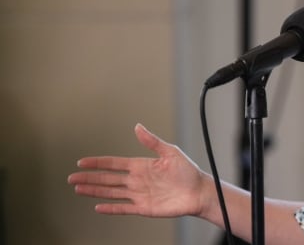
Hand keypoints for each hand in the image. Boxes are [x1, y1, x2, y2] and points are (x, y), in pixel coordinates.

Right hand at [68, 123, 210, 217]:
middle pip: (108, 178)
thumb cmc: (188, 172)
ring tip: (78, 189)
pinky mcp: (144, 207)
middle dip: (89, 178)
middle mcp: (138, 180)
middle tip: (72, 177)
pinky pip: (123, 208)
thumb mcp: (170, 152)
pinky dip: (111, 208)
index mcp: (142, 165)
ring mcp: (139, 194)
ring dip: (95, 191)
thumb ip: (152, 141)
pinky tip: (98, 206)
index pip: (114, 163)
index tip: (82, 162)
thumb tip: (137, 127)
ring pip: (111, 192)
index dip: (98, 163)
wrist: (198, 192)